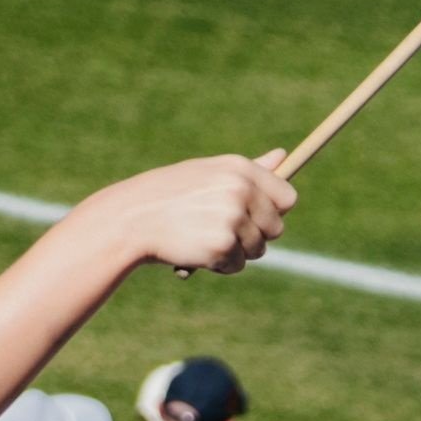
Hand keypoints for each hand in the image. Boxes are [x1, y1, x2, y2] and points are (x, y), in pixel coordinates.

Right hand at [98, 153, 294, 281]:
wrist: (133, 218)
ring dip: (235, 252)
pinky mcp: (222, 246)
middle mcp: (240, 190)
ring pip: (258, 250)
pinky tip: (196, 252)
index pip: (287, 198)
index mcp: (239, 169)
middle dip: (255, 236)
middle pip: (276, 228)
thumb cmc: (172, 194)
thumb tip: (283, 155)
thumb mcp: (209, 173)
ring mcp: (232, 218)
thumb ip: (250, 170)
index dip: (274, 213)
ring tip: (204, 238)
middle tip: (222, 231)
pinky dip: (220, 265)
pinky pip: (237, 265)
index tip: (257, 218)